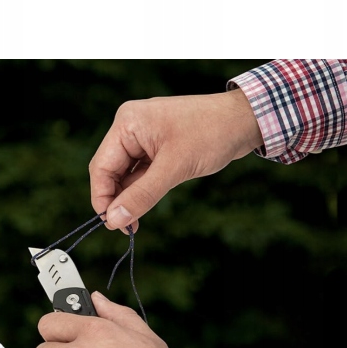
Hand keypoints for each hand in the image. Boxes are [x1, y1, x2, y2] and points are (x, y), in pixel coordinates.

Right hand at [90, 88, 262, 230]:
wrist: (245, 121)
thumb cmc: (211, 134)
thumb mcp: (174, 168)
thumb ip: (142, 195)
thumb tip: (114, 220)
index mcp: (127, 124)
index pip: (101, 167)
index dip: (102, 198)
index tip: (111, 224)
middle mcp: (130, 128)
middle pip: (110, 171)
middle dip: (116, 199)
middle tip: (126, 226)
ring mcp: (143, 137)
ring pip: (125, 175)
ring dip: (130, 197)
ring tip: (136, 222)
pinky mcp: (156, 146)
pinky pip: (140, 173)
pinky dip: (142, 190)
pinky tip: (145, 206)